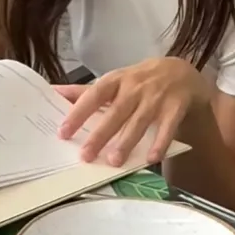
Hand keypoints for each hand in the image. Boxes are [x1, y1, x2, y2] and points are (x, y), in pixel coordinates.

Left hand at [54, 57, 209, 165]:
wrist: (182, 72)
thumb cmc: (139, 80)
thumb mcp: (115, 80)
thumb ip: (85, 91)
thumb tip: (53, 92)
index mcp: (116, 80)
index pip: (94, 95)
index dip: (78, 112)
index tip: (63, 132)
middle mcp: (135, 88)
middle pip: (116, 113)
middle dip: (101, 134)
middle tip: (86, 156)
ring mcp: (156, 98)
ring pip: (139, 122)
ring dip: (127, 142)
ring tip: (114, 161)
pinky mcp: (175, 108)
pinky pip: (167, 128)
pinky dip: (160, 143)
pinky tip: (151, 159)